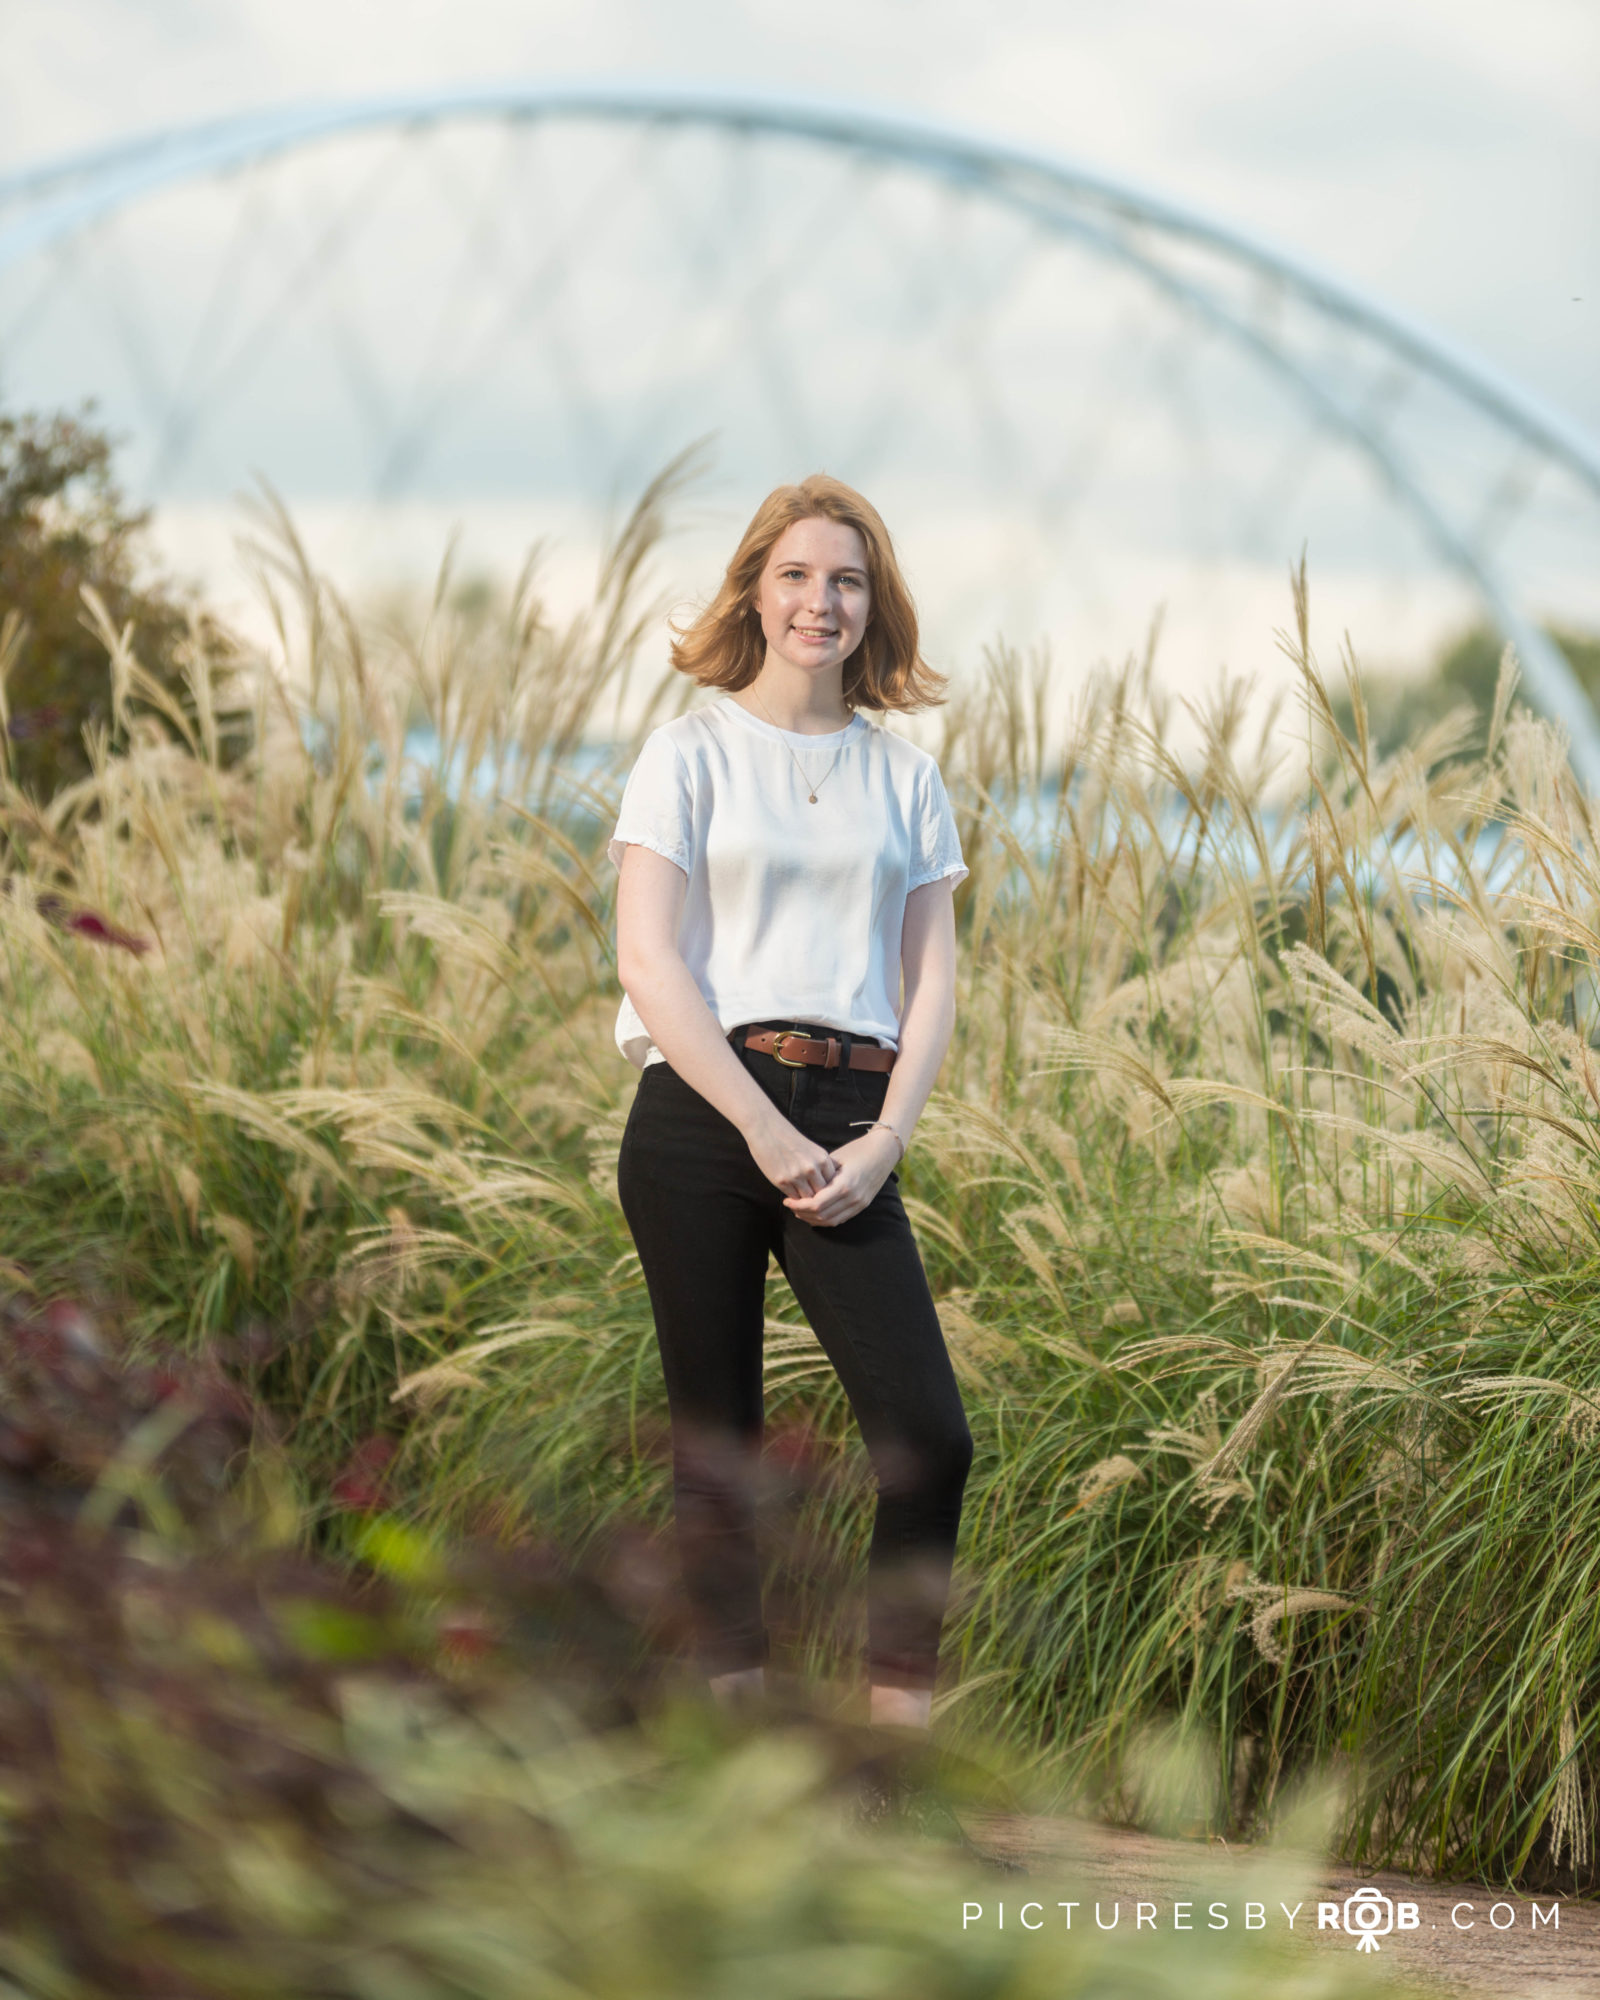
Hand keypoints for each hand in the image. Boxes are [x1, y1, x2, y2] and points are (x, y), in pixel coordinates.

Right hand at [744, 1111, 844, 1201]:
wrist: (766, 1128)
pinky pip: (793, 1198)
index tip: (824, 1192)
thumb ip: (821, 1165)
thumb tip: (828, 1184)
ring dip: (805, 1201)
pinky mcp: (781, 1181)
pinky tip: (793, 1198)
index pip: (833, 1184)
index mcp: (822, 1159)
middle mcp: (812, 1168)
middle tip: (814, 1202)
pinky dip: (794, 1200)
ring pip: (808, 1199)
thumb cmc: (789, 1138)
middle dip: (818, 1198)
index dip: (829, 1190)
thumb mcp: (812, 1149)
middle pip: (821, 1194)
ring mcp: (796, 1175)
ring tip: (804, 1203)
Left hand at [783, 1128, 900, 1227]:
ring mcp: (859, 1204)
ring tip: (799, 1211)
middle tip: (790, 1206)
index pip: (816, 1204)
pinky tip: (814, 1214)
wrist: (884, 1151)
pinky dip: (825, 1219)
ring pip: (830, 1221)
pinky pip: (840, 1219)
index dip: (798, 1205)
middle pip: (821, 1215)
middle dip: (802, 1213)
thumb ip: (819, 1175)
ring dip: (812, 1219)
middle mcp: (853, 1198)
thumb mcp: (835, 1159)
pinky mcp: (862, 1206)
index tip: (787, 1200)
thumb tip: (800, 1185)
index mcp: (844, 1185)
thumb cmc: (857, 1150)